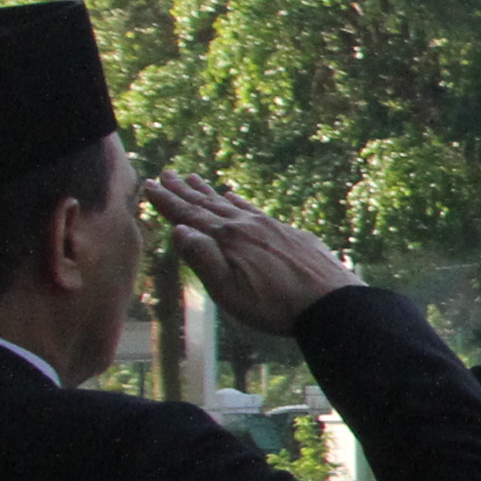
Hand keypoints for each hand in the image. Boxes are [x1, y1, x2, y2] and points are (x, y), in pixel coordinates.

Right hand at [146, 172, 363, 336]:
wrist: (331, 303)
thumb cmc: (275, 306)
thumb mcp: (229, 291)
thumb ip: (204, 259)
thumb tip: (179, 229)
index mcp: (228, 239)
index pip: (190, 216)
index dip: (168, 202)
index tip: (150, 186)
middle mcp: (247, 225)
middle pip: (209, 205)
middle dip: (184, 191)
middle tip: (166, 174)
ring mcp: (271, 227)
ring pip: (232, 204)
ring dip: (210, 192)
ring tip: (194, 178)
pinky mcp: (290, 233)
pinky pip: (256, 210)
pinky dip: (240, 202)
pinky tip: (235, 197)